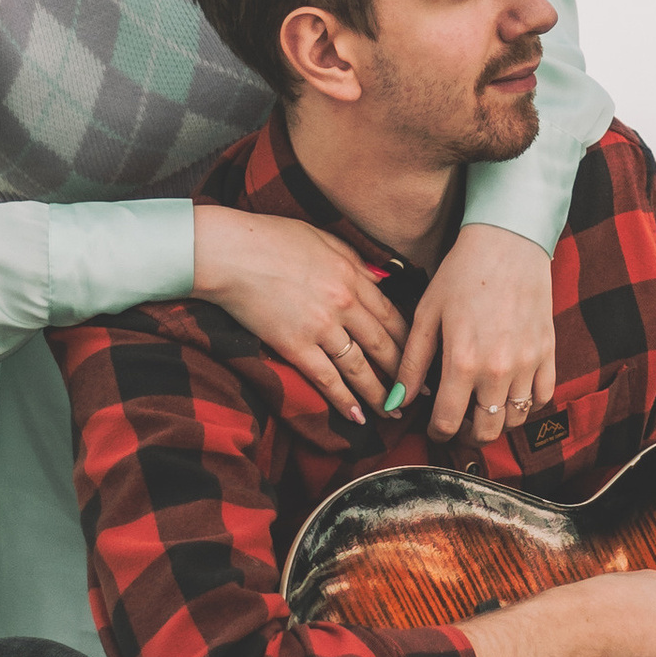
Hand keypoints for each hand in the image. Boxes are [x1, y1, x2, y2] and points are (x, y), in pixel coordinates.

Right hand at [192, 205, 402, 429]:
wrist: (230, 252)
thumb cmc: (271, 238)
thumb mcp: (324, 239)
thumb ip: (355, 261)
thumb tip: (381, 278)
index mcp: (353, 276)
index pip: (393, 315)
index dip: (411, 340)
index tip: (425, 355)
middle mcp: (344, 304)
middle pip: (383, 345)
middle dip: (405, 372)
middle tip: (419, 392)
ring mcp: (320, 327)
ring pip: (360, 367)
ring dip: (379, 393)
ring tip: (393, 412)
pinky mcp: (294, 345)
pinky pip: (326, 378)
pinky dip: (343, 400)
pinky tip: (356, 417)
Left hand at [400, 225, 556, 444]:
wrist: (507, 242)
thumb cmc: (462, 274)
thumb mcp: (426, 314)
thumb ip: (412, 363)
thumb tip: (395, 402)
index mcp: (462, 362)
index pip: (448, 424)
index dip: (437, 433)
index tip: (434, 427)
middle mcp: (498, 370)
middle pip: (486, 432)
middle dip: (467, 434)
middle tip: (458, 421)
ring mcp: (527, 363)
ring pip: (515, 420)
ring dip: (496, 421)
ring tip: (482, 405)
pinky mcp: (548, 353)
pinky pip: (542, 398)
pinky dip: (526, 404)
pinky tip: (510, 391)